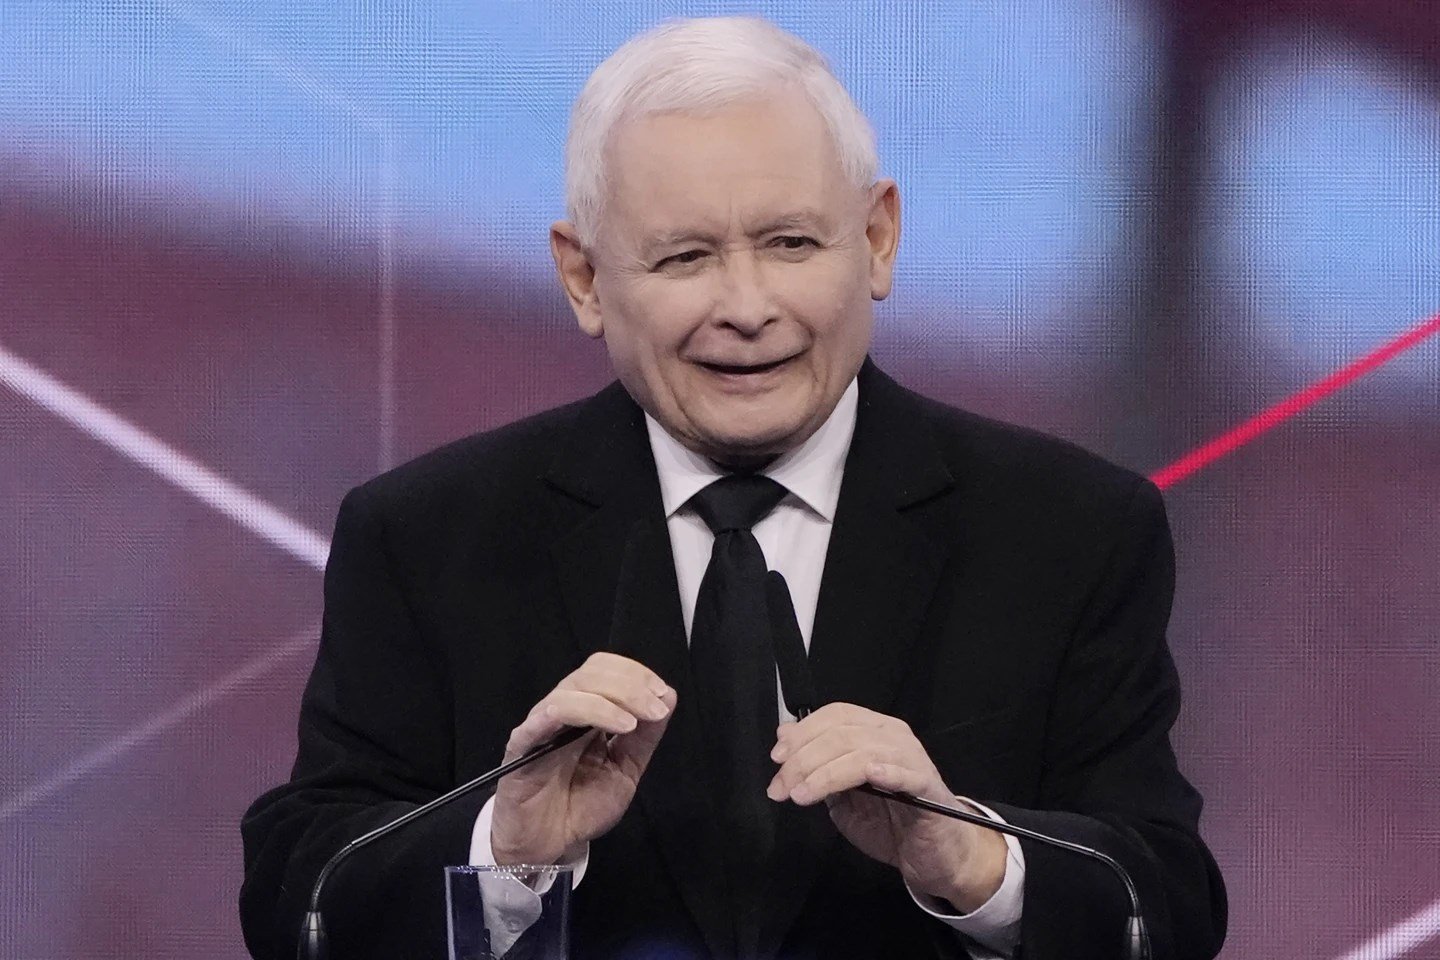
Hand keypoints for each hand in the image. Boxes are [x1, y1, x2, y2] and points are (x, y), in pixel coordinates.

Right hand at [491, 653, 675, 865]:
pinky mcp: (523, 742)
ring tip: (638, 721)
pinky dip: (590, 710)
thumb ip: (645, 737)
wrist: (548, 845)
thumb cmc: (581, 807)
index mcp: (586, 711)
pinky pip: (552, 713)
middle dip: (632, 683)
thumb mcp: (626, 770)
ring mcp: (541, 723)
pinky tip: (619, 727)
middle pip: (593, 671)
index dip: (637, 673)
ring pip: (574, 686)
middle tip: (656, 708)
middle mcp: (564, 710)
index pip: (606, 669)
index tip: (663, 695)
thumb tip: (668, 697)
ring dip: (616, 696)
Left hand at [766, 703, 1007, 911]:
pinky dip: (885, 771)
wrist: (934, 855)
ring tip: (801, 795)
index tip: (777, 758)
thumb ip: (820, 768)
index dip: (803, 732)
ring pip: (862, 751)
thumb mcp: (844, 796)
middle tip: (780, 788)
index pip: (835, 715)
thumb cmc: (890, 823)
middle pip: (842, 733)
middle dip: (803, 759)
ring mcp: (912, 758)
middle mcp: (893, 736)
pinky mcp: (927, 785)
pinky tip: (868, 777)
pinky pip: (905, 771)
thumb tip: (785, 741)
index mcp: (873, 731)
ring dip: (825, 773)